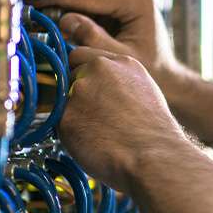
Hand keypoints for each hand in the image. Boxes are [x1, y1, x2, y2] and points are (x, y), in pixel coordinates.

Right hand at [33, 0, 194, 96]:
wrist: (168, 76)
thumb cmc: (151, 70)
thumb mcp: (118, 56)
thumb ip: (92, 38)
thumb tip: (63, 20)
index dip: (57, 0)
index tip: (32, 4)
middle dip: (56, 2)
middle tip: (27, 9)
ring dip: (63, 5)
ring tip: (35, 14)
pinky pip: (91, 2)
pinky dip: (74, 10)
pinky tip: (53, 17)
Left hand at [56, 45, 200, 195]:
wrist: (154, 157)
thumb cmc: (154, 134)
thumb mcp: (144, 92)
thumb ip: (118, 83)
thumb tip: (100, 90)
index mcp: (122, 61)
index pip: (82, 55)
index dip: (81, 73)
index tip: (86, 90)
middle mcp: (99, 68)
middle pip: (69, 75)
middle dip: (75, 93)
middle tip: (93, 117)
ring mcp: (80, 89)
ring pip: (62, 100)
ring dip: (72, 113)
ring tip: (97, 133)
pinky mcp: (66, 114)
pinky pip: (58, 123)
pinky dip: (69, 134)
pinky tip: (91, 143)